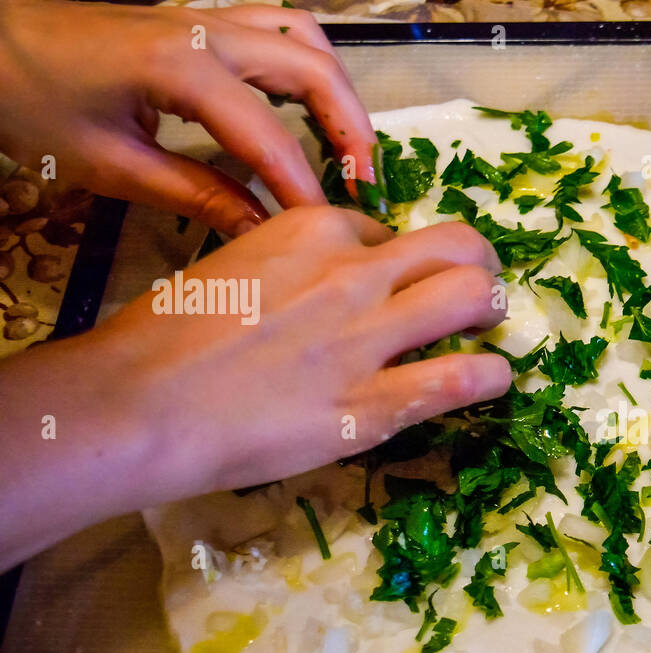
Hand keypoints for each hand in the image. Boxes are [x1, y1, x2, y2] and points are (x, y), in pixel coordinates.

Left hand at [0, 0, 375, 235]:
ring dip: (336, 89)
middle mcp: (207, 31)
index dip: (305, 189)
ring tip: (348, 145)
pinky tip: (307, 109)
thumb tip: (263, 232)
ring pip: (303, 36)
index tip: (329, 232)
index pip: (269, 136)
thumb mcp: (111, 164)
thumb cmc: (34, 105)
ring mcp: (206, 17)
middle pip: (312, 68)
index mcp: (182, 67)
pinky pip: (277, 28)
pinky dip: (307, 66)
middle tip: (364, 184)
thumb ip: (196, 196)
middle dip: (350, 128)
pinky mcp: (199, 20)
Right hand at [0, 207, 512, 570]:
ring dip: (492, 309)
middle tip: (477, 290)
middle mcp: (352, 273)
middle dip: (476, 264)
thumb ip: (288, 267)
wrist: (138, 404)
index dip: (399, 259)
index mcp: (310, 231)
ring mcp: (368, 338)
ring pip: (474, 296)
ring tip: (488, 329)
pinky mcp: (372, 404)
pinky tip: (491, 379)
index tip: (395, 284)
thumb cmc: (163, 337)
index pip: (387, 231)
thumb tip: (321, 283)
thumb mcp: (229, 268)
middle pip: (456, 246)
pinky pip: (463, 378)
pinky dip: (491, 375)